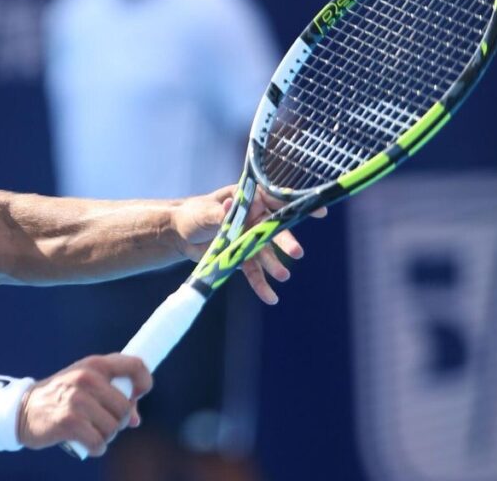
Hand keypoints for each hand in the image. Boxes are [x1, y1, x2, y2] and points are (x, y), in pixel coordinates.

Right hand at [17, 354, 151, 456]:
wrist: (22, 409)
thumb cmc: (60, 397)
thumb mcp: (84, 385)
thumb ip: (112, 395)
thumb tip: (136, 419)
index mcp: (94, 365)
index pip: (135, 366)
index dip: (144, 383)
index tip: (137, 395)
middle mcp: (87, 378)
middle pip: (126, 408)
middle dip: (118, 421)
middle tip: (101, 421)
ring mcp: (77, 399)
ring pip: (114, 428)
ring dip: (105, 436)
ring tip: (89, 431)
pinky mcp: (69, 422)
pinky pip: (98, 443)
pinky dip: (95, 448)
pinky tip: (85, 443)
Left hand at [173, 185, 326, 304]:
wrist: (178, 234)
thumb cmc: (192, 214)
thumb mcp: (205, 212)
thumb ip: (221, 212)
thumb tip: (232, 206)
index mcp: (248, 200)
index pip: (276, 199)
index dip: (296, 205)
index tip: (318, 213)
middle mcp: (254, 219)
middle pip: (274, 230)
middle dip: (286, 241)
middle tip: (296, 253)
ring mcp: (249, 238)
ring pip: (266, 253)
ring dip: (274, 265)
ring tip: (282, 276)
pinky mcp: (242, 256)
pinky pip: (253, 271)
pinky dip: (261, 284)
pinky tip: (270, 297)